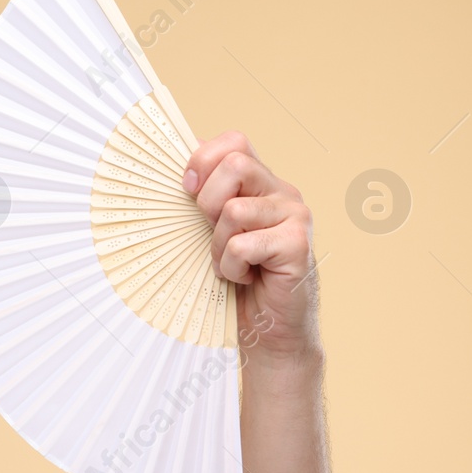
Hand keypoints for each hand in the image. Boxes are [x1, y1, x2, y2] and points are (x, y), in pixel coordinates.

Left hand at [183, 132, 320, 367]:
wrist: (268, 331)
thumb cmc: (235, 281)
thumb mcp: (210, 232)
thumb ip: (203, 197)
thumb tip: (173, 163)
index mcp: (261, 183)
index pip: (233, 141)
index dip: (202, 160)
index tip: (186, 190)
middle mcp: (282, 192)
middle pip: (234, 163)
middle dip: (207, 202)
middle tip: (212, 235)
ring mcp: (295, 215)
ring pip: (234, 210)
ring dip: (218, 245)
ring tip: (231, 264)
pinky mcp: (298, 243)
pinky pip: (242, 244)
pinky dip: (231, 267)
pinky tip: (245, 278)